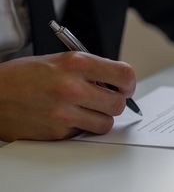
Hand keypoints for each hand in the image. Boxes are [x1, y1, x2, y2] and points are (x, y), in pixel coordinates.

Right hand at [0, 52, 135, 141]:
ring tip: (89, 108)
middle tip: (108, 98)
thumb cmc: (26, 74)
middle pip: (119, 103)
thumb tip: (118, 81)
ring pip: (106, 123)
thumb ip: (93, 69)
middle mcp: (72, 87)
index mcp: (77, 63)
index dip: (129, 83)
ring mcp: (64, 112)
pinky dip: (83, 127)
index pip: (124, 75)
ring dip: (102, 117)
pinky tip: (70, 116)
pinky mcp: (57, 132)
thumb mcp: (63, 59)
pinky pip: (85, 133)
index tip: (126, 86)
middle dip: (117, 102)